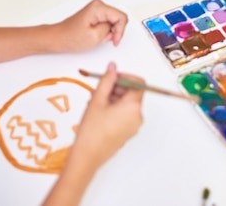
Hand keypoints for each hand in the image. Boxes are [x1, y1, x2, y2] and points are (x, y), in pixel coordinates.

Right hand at [41, 62, 142, 204]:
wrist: (87, 157)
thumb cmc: (92, 130)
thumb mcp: (97, 99)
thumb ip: (107, 80)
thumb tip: (113, 67)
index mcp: (133, 106)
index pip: (138, 82)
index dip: (125, 77)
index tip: (111, 77)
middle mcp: (137, 116)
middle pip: (132, 93)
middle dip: (116, 87)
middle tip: (99, 89)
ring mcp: (133, 126)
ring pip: (127, 103)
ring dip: (113, 98)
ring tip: (95, 101)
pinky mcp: (127, 133)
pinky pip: (125, 114)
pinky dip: (114, 108)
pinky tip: (99, 111)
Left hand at [48, 0, 128, 52]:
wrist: (59, 37)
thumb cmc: (71, 37)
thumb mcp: (95, 36)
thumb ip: (110, 29)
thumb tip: (116, 25)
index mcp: (98, 7)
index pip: (121, 16)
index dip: (120, 31)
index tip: (114, 40)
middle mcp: (98, 5)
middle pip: (118, 17)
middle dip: (115, 31)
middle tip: (105, 40)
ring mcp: (97, 9)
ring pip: (114, 20)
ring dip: (110, 32)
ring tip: (99, 38)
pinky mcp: (95, 14)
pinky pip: (108, 22)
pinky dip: (106, 31)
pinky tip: (98, 35)